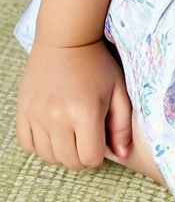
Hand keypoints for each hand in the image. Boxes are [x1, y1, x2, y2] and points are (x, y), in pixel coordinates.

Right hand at [16, 38, 133, 171]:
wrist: (65, 39)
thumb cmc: (96, 64)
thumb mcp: (118, 90)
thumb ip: (122, 125)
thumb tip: (123, 154)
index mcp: (85, 112)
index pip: (90, 159)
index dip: (98, 154)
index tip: (99, 139)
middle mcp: (58, 117)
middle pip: (69, 161)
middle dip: (81, 155)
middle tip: (86, 137)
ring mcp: (37, 115)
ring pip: (48, 156)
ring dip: (61, 151)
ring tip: (70, 132)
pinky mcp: (23, 112)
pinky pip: (28, 145)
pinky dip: (40, 144)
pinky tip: (52, 130)